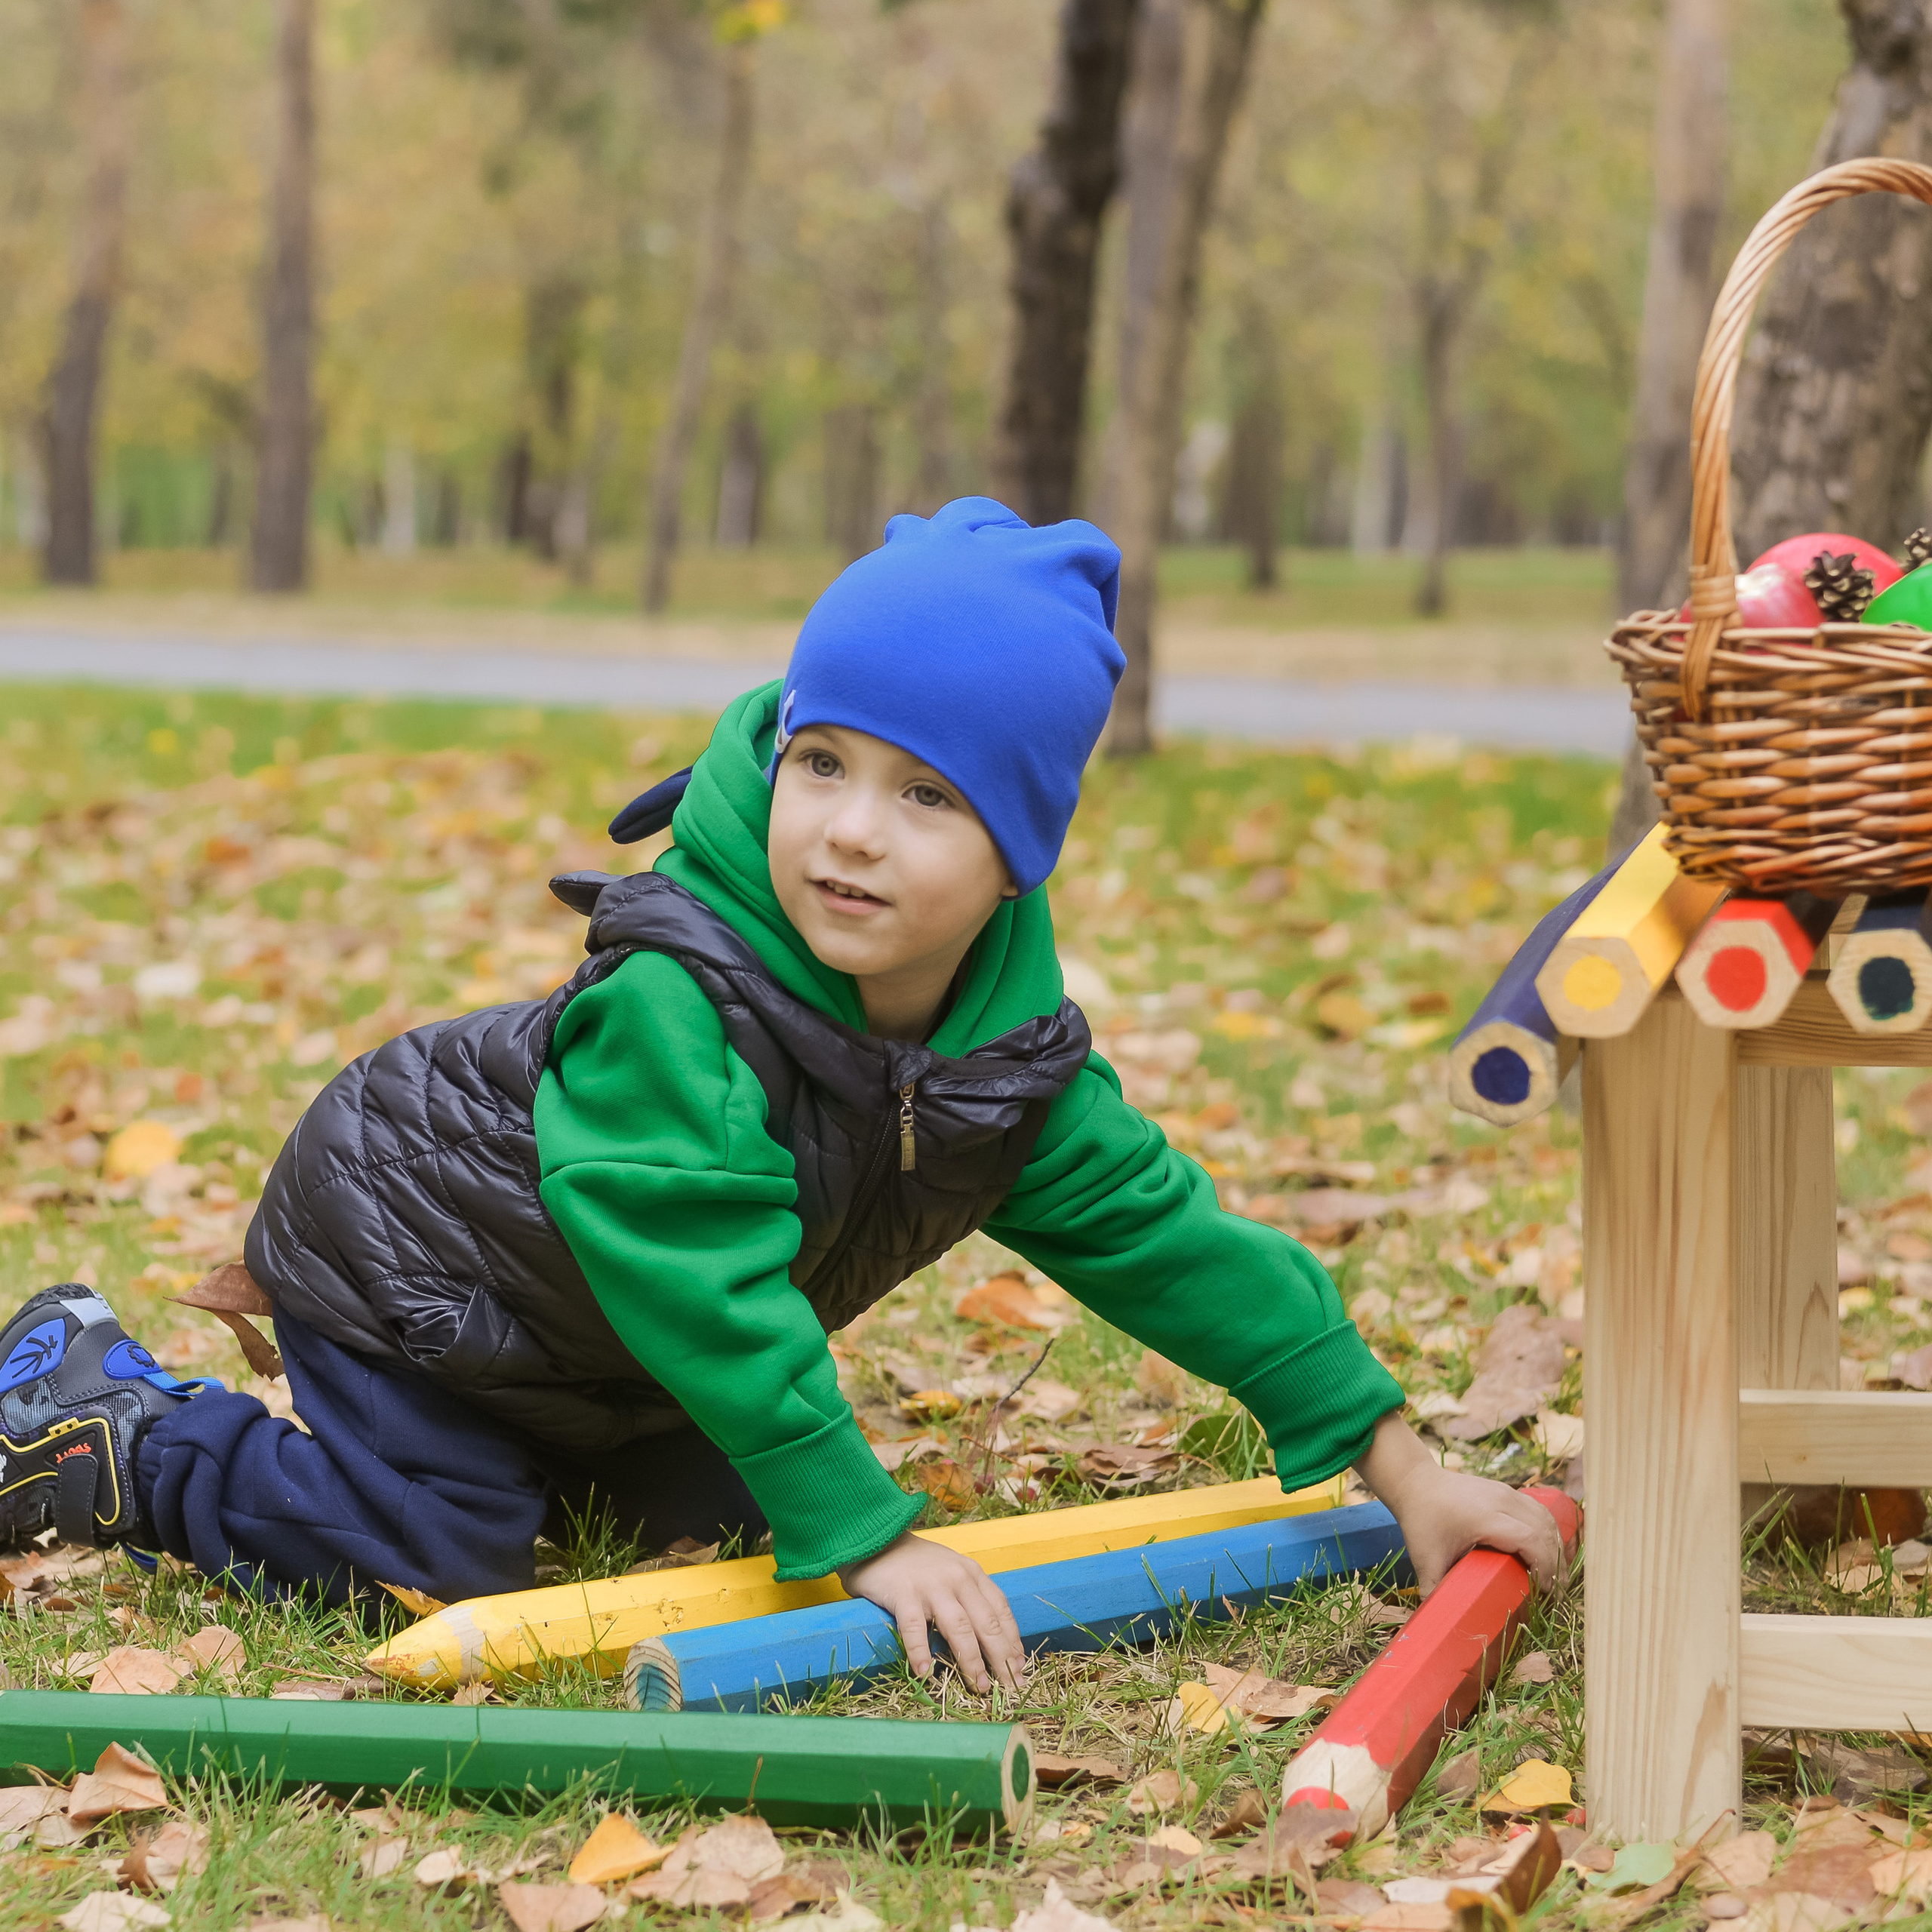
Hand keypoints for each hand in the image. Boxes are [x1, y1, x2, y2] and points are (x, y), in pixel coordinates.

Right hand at [837, 1532, 1024, 1692]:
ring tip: (978, 1686)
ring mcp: (931, 1586)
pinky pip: (915, 1627)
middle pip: (986, 1623)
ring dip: (971, 1660)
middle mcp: (957, 1579)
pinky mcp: (903, 1594)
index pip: (1000, 1611)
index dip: (1012, 1641)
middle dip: (1001, 1658)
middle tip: (1010, 1686)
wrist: (879, 1539)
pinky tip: (925, 1672)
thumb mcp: (953, 1572)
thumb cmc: (918, 1565)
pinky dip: (921, 1651)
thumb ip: (970, 1597)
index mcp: (972, 1574)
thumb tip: (992, 1641)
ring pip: (959, 1628)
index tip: (1020, 1667)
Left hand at [1355, 1412, 1564, 1598]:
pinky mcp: (1508, 1491)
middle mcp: (1502, 1501)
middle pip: (1544, 1530)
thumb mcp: (1426, 1558)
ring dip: (1557, 1546)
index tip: (1548, 1592)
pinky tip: (1550, 1550)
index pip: (1530, 1540)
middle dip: (1557, 1563)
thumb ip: (1435, 1591)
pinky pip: (1539, 1509)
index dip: (1546, 1566)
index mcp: (1485, 1517)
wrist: (1415, 1482)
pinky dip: (1550, 1531)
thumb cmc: (1421, 1520)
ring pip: (1546, 1517)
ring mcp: (1507, 1492)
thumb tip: (1443, 1624)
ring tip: (1558, 1575)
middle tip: (1558, 1593)